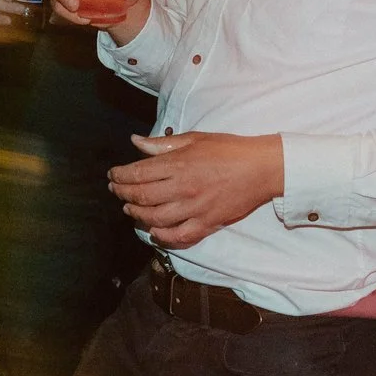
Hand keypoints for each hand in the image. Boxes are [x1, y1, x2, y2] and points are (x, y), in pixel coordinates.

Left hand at [108, 131, 285, 248]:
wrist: (261, 168)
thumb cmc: (229, 149)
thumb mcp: (195, 139)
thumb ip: (163, 144)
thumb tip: (136, 141)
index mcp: (178, 164)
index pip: (138, 174)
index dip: (120, 176)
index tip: (113, 176)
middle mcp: (182, 188)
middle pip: (141, 197)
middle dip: (123, 194)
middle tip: (116, 191)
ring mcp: (194, 208)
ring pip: (155, 218)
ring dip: (137, 215)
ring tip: (130, 210)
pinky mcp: (207, 223)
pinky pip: (178, 236)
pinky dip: (162, 236)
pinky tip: (154, 231)